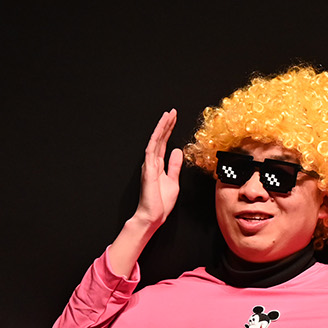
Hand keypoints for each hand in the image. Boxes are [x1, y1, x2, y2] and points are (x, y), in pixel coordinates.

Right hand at [133, 109, 182, 227]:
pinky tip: (161, 129)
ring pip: (155, 141)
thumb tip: (178, 151)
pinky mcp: (148, 169)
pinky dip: (156, 138)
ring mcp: (149, 165)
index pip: (164, 144)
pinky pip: (152, 149)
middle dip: (166, 125)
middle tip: (172, 112)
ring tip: (168, 115)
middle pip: (160, 139)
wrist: (153, 216)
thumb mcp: (173, 181)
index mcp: (158, 165)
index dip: (169, 131)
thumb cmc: (161, 203)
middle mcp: (152, 162)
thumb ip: (174, 166)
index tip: (174, 119)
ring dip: (162, 127)